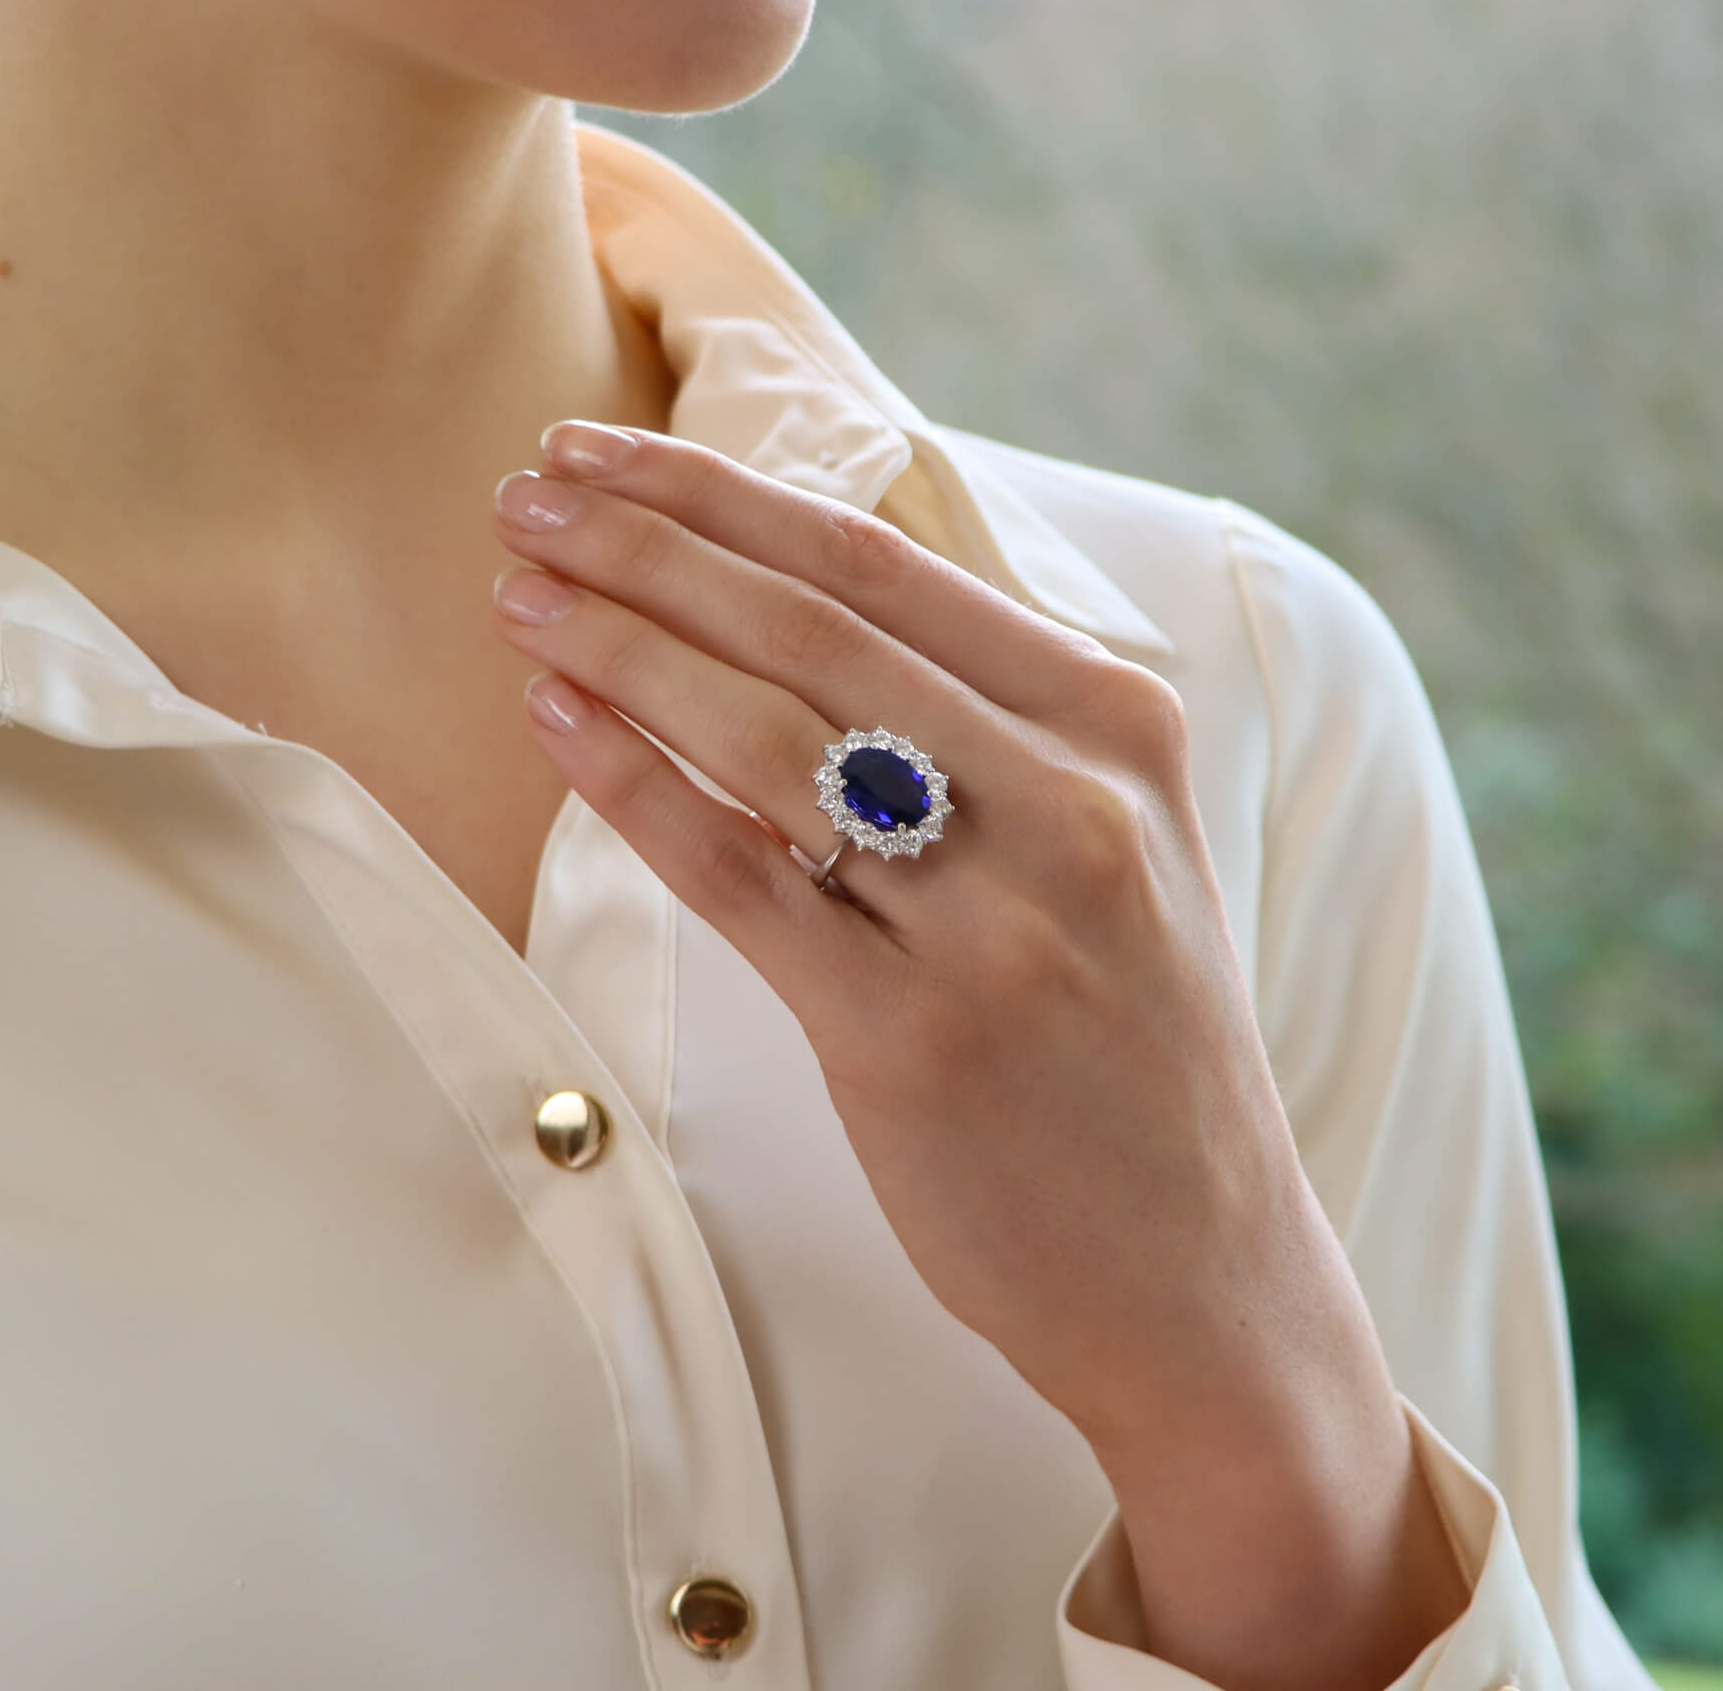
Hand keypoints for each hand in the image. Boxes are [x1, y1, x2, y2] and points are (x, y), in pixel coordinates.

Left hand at [487, 418, 1372, 1461]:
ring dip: (619, 646)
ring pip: (764, 735)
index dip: (721, 495)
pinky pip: (741, 877)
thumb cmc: (1129, 1034)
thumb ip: (991, 714)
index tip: (605, 453)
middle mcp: (1067, 800)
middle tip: (523, 498)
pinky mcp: (911, 1038)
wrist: (1204, 1270)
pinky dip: (635, 785)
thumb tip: (798, 591)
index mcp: (1116, 725)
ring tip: (518, 595)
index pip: (879, 562)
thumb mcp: (1115, 835)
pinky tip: (556, 722)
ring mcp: (995, 922)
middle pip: (808, 626)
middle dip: (645, 545)